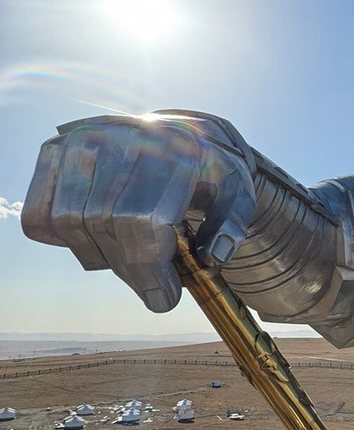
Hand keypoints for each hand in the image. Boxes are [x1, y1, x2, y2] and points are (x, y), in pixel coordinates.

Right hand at [22, 112, 255, 312]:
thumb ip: (233, 224)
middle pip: (105, 225)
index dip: (149, 270)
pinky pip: (40, 213)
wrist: (180, 130)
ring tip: (130, 259)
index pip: (141, 220)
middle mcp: (120, 139)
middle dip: (131, 270)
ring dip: (100, 256)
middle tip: (153, 286)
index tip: (164, 299)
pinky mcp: (56, 150)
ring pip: (70, 222)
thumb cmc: (209, 170)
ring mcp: (82, 142)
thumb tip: (214, 256)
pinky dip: (61, 238)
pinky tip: (95, 239)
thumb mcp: (237, 191)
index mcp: (170, 149)